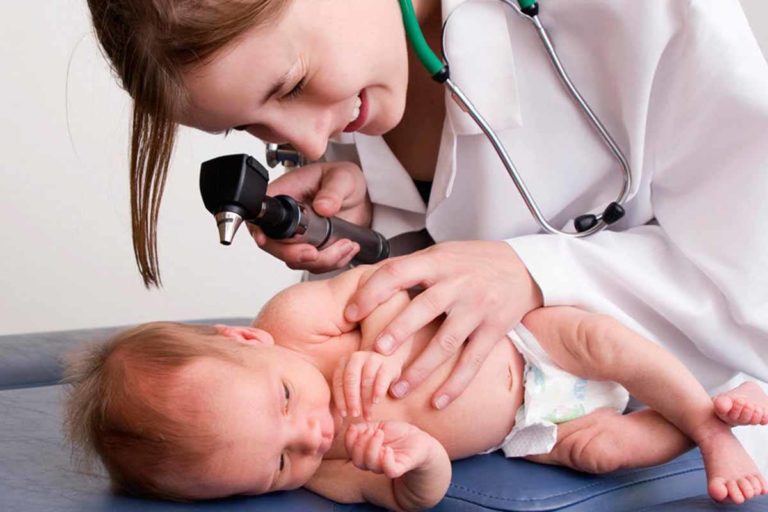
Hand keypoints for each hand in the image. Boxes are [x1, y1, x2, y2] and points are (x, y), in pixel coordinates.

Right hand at [248, 161, 371, 272]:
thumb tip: (322, 206)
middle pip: (274, 245)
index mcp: (286, 194)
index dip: (262, 232)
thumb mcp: (342, 178)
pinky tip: (347, 248)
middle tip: (315, 253)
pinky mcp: (312, 249)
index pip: (264, 216)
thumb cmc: (345, 179)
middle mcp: (288, 218)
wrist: (362, 198)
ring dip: (321, 260)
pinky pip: (315, 265)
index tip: (267, 241)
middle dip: (294, 254)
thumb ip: (333, 192)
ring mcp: (299, 237)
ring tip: (345, 244)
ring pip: (296, 260)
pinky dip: (332, 262)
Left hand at [332, 351, 401, 419]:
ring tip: (366, 414)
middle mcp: (357, 357)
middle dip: (351, 399)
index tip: (343, 414)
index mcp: (344, 361)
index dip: (340, 399)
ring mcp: (373, 359)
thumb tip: (338, 414)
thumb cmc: (366, 378)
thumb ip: (344, 390)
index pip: (338, 381)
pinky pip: (381, 378)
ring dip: (365, 400)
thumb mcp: (353, 381)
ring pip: (366, 380)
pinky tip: (376, 402)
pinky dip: (377, 391)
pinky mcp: (388, 364)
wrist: (388, 363)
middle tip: (354, 415)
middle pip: (351, 379)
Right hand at [344, 421, 435, 478]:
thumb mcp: (378, 426)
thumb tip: (351, 428)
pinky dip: (386, 460)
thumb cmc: (397, 434)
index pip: (351, 452)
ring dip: (372, 446)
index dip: (349, 441)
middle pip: (358, 461)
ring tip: (380, 433)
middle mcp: (374, 462)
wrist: (419, 440)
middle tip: (371, 430)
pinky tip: (388, 449)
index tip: (354, 428)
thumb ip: (364, 428)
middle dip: (360, 444)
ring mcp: (387, 466)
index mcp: (366, 453)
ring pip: (371, 464)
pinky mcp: (401, 467)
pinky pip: (390, 470)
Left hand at [345, 240, 541, 408]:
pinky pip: (473, 361)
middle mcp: (458, 284)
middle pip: (423, 308)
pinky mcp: (495, 329)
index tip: (351, 314)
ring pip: (447, 341)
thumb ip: (410, 268)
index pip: (398, 273)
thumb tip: (365, 282)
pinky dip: (455, 384)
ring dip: (421, 368)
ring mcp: (478, 308)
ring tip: (398, 388)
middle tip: (375, 352)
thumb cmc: (473, 262)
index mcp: (437, 262)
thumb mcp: (441, 253)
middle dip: (398, 331)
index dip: (372, 293)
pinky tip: (437, 402)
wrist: (524, 268)